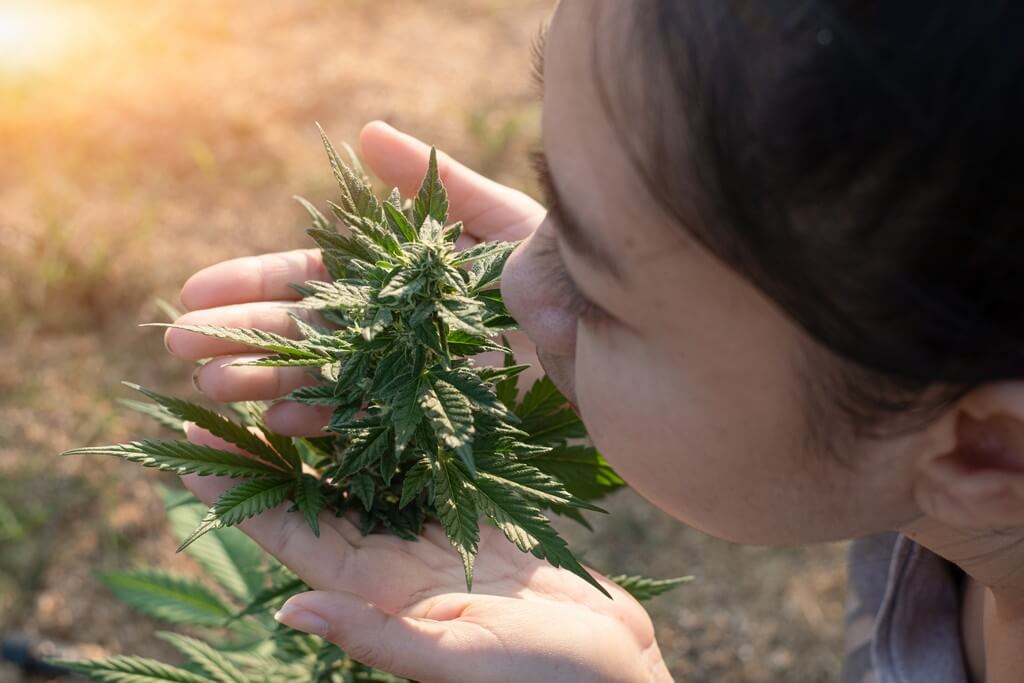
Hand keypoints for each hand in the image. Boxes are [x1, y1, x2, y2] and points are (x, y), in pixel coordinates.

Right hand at [164, 121, 545, 435]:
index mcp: (410, 284)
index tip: (197, 290)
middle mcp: (404, 334)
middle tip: (181, 345)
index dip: (258, 282)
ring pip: (329, 381)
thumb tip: (366, 134)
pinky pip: (370, 428)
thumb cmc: (576, 284)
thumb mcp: (513, 228)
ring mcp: (417, 384)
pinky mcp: (437, 430)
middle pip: (311, 333)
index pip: (319, 280)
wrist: (637, 357)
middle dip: (246, 336)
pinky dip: (326, 422)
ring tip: (213, 386)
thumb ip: (441, 187)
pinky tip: (280, 423)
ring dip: (268, 380)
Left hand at [183, 425, 670, 682]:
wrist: (617, 680)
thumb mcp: (457, 661)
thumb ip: (378, 636)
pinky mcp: (483, 523)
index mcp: (383, 596)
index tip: (192, 451)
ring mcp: (440, 544)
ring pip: (370, 478)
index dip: (242, 496)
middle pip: (320, 499)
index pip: (295, 537)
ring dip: (330, 437)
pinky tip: (384, 402)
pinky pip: (428, 473)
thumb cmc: (544, 682)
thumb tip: (292, 611)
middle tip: (232, 393)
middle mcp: (399, 566)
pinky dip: (400, 439)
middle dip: (274, 452)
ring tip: (295, 383)